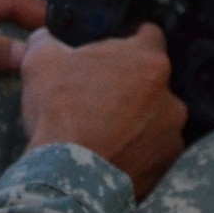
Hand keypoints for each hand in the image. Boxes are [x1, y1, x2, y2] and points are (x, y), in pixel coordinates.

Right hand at [20, 24, 186, 198]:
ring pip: (155, 117)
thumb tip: (45, 37)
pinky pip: (153, 150)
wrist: (67, 176)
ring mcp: (172, 134)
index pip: (150, 36)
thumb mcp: (41, 61)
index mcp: (148, 61)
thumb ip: (48, 40)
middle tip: (98, 95)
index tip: (112, 52)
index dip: (129, 40)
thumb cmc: (59, 111)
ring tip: (104, 131)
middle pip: (151, 80)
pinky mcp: (166, 167)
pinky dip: (137, 150)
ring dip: (136, 120)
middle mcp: (170, 96)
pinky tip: (111, 153)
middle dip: (129, 84)